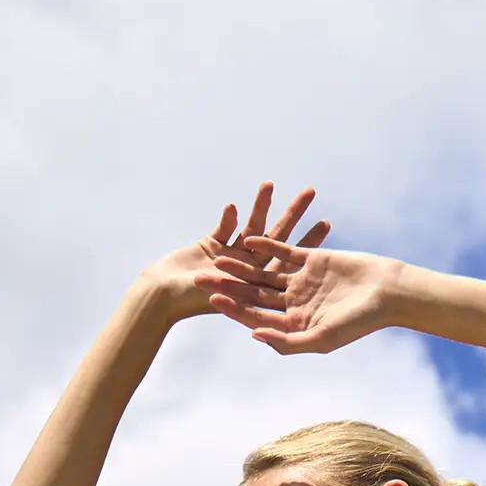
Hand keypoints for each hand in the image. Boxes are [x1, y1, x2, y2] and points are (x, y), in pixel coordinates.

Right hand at [146, 182, 331, 316]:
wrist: (160, 295)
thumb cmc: (190, 302)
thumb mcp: (228, 298)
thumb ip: (251, 289)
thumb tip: (275, 278)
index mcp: (257, 286)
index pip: (290, 262)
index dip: (308, 243)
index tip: (326, 225)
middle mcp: (248, 271)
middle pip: (276, 240)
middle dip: (293, 216)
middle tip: (311, 192)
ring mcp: (230, 257)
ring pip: (251, 228)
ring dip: (261, 206)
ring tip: (271, 183)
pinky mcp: (210, 245)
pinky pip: (225, 226)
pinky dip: (230, 217)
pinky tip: (234, 205)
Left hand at [195, 233, 402, 353]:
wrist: (386, 293)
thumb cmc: (358, 322)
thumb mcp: (322, 338)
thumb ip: (288, 341)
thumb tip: (254, 336)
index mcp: (293, 325)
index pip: (256, 317)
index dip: (233, 308)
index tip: (211, 298)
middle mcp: (293, 305)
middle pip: (253, 294)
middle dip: (227, 286)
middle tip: (199, 276)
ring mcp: (301, 282)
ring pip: (264, 272)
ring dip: (241, 265)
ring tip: (217, 256)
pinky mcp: (311, 260)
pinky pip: (284, 251)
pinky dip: (266, 245)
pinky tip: (246, 238)